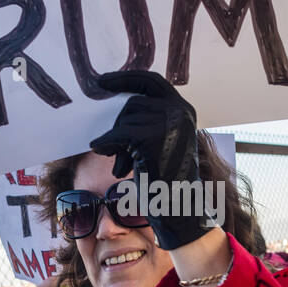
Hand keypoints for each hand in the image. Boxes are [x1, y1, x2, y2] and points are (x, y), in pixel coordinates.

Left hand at [89, 70, 206, 250]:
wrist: (177, 207)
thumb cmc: (164, 178)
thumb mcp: (160, 140)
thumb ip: (146, 119)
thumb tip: (112, 103)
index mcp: (184, 110)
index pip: (152, 82)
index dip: (126, 78)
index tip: (103, 81)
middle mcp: (180, 112)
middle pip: (133, 103)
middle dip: (120, 126)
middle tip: (116, 150)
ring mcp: (169, 123)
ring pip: (125, 119)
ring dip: (117, 142)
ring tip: (123, 164)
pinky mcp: (152, 138)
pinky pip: (119, 135)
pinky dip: (108, 145)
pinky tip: (109, 159)